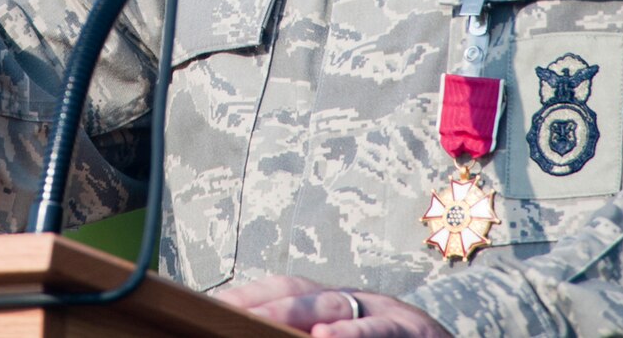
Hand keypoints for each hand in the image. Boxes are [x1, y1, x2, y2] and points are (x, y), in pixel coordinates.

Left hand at [219, 275, 451, 336]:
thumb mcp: (345, 332)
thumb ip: (308, 330)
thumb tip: (257, 331)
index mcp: (334, 302)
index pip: (284, 288)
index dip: (249, 294)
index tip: (211, 305)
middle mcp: (354, 299)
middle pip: (300, 290)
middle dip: (260, 300)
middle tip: (224, 311)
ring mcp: (383, 310)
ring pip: (334, 304)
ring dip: (296, 313)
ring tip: (264, 323)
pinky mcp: (411, 330)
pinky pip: (379, 329)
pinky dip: (352, 333)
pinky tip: (326, 337)